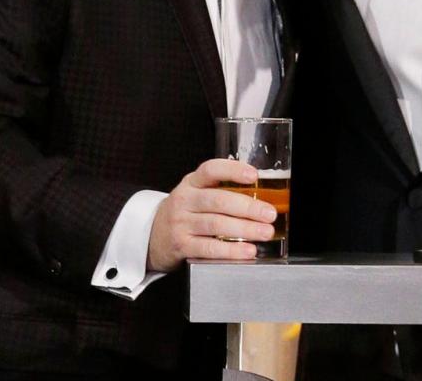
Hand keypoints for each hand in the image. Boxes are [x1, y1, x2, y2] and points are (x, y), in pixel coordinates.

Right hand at [147, 159, 276, 271]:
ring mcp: (181, 223)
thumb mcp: (196, 192)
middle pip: (219, 200)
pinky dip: (231, 250)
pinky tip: (247, 250)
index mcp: (192, 182)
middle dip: (248, 207)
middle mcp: (185, 200)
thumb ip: (221, 189)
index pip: (211, 170)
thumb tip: (261, 194)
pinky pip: (209, 247)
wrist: (151, 235)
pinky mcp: (181, 245)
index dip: (233, 170)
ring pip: (216, 224)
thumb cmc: (185, 211)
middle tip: (269, 214)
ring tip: (265, 232)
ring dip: (244, 229)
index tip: (253, 176)